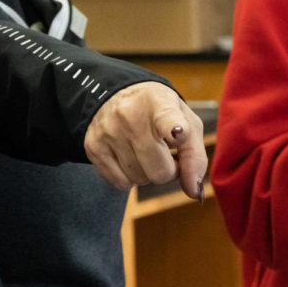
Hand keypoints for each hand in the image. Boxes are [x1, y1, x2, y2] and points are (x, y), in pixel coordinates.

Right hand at [84, 82, 206, 199]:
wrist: (116, 95)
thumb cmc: (159, 114)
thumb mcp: (186, 122)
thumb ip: (195, 156)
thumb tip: (193, 191)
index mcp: (159, 102)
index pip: (168, 120)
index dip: (175, 130)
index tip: (178, 132)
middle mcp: (131, 115)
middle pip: (160, 171)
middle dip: (168, 170)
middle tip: (165, 154)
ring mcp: (109, 131)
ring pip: (140, 179)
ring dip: (147, 172)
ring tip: (144, 150)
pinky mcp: (93, 146)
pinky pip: (121, 183)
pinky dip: (129, 178)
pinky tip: (129, 156)